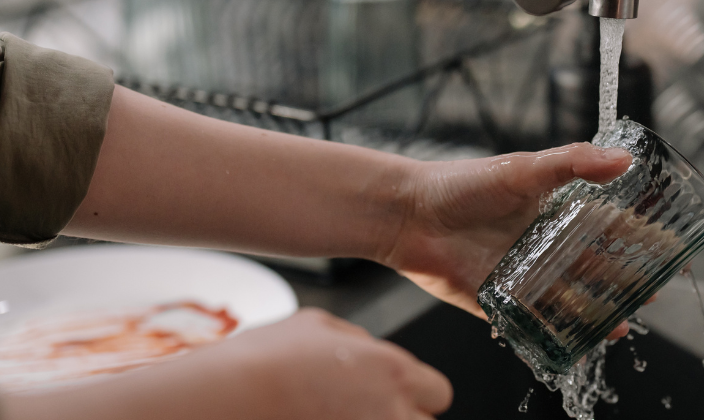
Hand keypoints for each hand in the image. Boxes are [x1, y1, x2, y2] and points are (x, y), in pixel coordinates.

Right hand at [4, 308, 451, 419]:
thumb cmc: (263, 362)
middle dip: (399, 416)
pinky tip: (318, 419)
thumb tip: (371, 349)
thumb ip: (359, 339)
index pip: (438, 392)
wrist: (222, 400)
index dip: (415, 393)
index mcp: (392, 371)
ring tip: (336, 414)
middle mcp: (389, 414)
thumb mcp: (317, 324)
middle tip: (362, 409)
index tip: (395, 394)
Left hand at [384, 143, 641, 339]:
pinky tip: (579, 343)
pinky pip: (534, 323)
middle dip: (623, 283)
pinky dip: (557, 334)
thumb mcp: (522, 169)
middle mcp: (542, 245)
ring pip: (569, 299)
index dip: (634, 237)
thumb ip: (573, 163)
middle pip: (593, 268)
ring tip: (622, 325)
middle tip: (652, 295)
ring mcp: (523, 275)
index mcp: (552, 211)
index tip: (665, 248)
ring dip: (596, 313)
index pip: (604, 226)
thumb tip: (624, 159)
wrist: (409, 215)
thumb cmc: (461, 184)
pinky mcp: (501, 302)